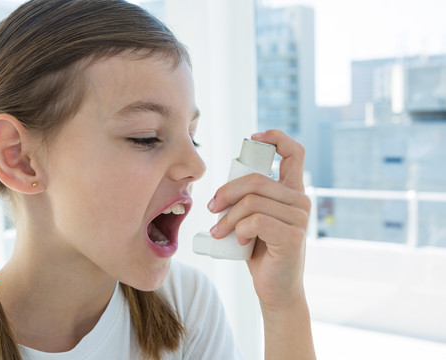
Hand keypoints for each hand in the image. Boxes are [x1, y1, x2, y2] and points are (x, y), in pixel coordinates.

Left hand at [207, 129, 310, 311]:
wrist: (274, 289)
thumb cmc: (260, 251)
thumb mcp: (252, 219)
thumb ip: (248, 198)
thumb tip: (223, 188)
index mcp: (291, 191)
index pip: (294, 152)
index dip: (275, 138)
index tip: (253, 138)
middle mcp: (300, 200)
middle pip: (256, 178)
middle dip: (226, 192)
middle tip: (212, 209)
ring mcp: (299, 218)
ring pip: (252, 201)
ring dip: (228, 217)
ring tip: (219, 232)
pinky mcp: (292, 236)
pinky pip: (256, 220)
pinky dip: (239, 229)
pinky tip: (238, 240)